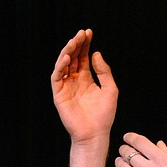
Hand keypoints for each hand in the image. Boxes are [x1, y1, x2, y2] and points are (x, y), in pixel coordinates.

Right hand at [51, 29, 119, 143]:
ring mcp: (66, 87)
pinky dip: (61, 66)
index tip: (89, 32)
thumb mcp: (110, 89)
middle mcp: (74, 81)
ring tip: (74, 41)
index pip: (84, 57)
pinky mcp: (59, 94)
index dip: (85, 44)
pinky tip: (68, 58)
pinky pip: (56, 77)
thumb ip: (104, 71)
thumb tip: (96, 53)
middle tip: (82, 33)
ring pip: (63, 64)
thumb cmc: (104, 115)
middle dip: (77, 44)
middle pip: (73, 58)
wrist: (95, 134)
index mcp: (86, 79)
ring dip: (68, 52)